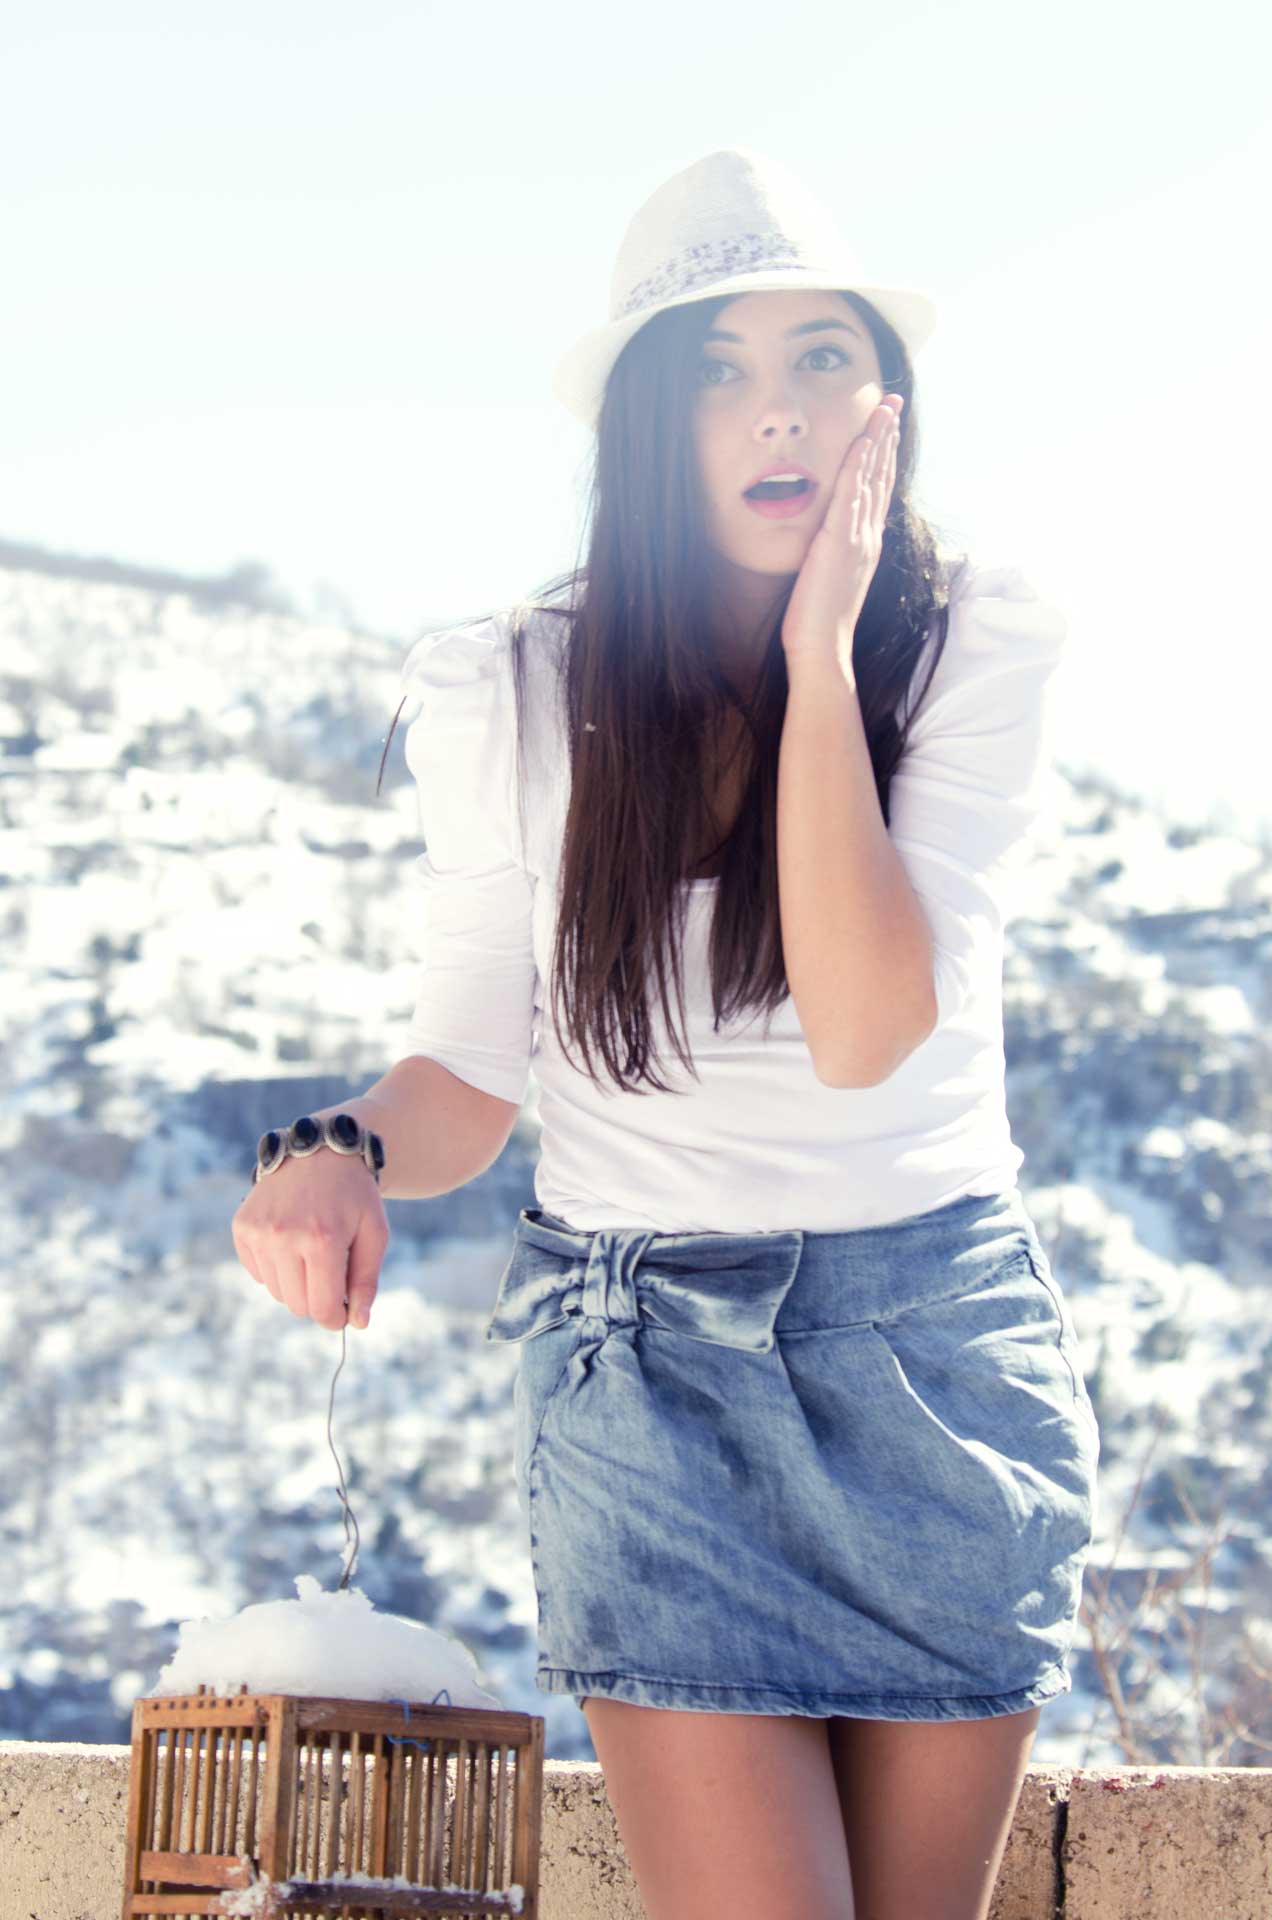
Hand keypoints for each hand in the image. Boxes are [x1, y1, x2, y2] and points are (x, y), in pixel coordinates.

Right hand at [231, 1152, 387, 1331]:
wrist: (320, 1150)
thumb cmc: (354, 1196)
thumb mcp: (374, 1233)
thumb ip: (366, 1280)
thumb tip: (358, 1323)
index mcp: (322, 1240)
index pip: (323, 1308)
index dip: (336, 1318)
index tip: (344, 1314)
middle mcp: (285, 1237)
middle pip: (298, 1305)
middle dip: (318, 1300)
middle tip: (332, 1277)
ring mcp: (259, 1232)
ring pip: (277, 1292)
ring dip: (297, 1283)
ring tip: (312, 1252)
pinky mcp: (243, 1227)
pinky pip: (258, 1273)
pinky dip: (276, 1268)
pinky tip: (291, 1241)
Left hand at [780, 396, 903, 681]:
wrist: (822, 648)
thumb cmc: (820, 622)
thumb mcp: (831, 579)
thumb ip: (834, 554)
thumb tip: (827, 541)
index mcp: (866, 543)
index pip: (878, 489)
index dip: (884, 455)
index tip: (887, 425)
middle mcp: (868, 535)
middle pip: (882, 475)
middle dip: (888, 435)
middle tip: (893, 401)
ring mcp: (857, 538)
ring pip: (871, 478)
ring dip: (878, 440)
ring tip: (885, 408)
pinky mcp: (839, 543)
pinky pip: (850, 496)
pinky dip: (858, 467)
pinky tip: (862, 442)